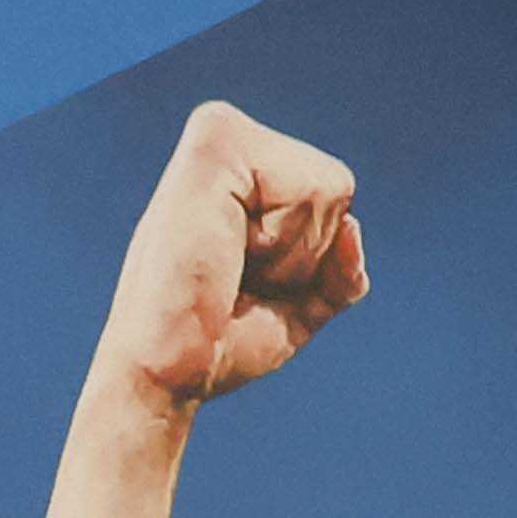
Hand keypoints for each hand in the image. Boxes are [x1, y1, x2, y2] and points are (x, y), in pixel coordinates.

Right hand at [95, 101, 366, 411]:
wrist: (165, 375)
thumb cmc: (217, 346)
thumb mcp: (299, 307)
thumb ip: (338, 269)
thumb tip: (351, 226)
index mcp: (237, 180)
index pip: (332, 190)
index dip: (309, 251)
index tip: (247, 278)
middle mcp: (225, 151)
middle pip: (337, 184)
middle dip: (306, 249)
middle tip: (240, 276)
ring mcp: (216, 142)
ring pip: (329, 186)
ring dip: (292, 252)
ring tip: (230, 268)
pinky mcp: (213, 148)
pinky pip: (309, 188)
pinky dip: (284, 241)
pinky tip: (228, 253)